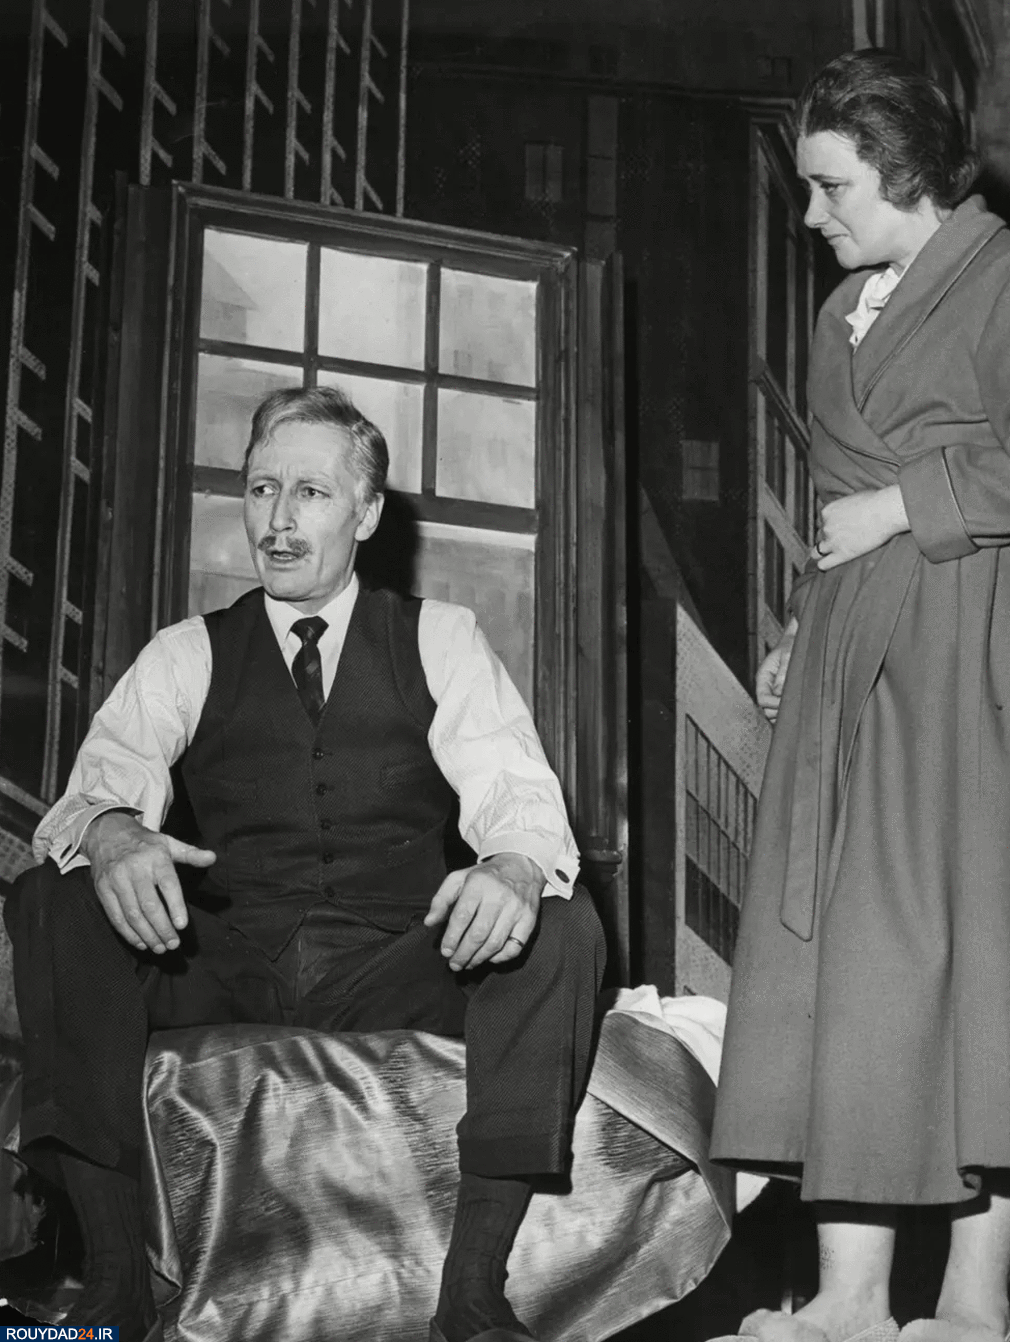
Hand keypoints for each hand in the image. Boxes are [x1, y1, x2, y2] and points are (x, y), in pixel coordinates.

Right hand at [79, 811, 215, 954]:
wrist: (107, 833)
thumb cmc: (144, 843)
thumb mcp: (169, 843)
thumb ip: (191, 854)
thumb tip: (212, 858)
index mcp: (155, 857)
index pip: (167, 884)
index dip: (175, 906)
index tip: (182, 925)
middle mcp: (134, 869)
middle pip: (149, 905)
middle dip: (162, 928)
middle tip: (173, 944)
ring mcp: (116, 880)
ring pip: (132, 914)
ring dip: (147, 935)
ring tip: (160, 947)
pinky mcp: (102, 890)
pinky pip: (115, 916)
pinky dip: (128, 933)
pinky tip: (141, 942)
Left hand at [423, 851, 543, 972]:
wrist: (521, 865)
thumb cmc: (486, 876)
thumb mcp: (459, 878)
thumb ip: (442, 899)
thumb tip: (430, 922)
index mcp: (479, 883)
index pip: (462, 916)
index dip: (452, 938)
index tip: (445, 951)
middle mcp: (499, 895)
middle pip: (478, 933)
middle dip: (463, 953)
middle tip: (454, 964)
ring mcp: (516, 908)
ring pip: (495, 943)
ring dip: (479, 958)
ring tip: (468, 964)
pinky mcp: (529, 919)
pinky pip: (515, 946)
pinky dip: (500, 957)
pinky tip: (489, 958)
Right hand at [756, 618, 797, 722]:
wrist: (796, 640)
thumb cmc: (792, 645)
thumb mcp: (788, 655)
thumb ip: (783, 673)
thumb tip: (779, 693)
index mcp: (764, 677)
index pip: (762, 699)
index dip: (774, 704)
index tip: (787, 703)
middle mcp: (767, 686)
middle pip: (765, 708)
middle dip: (778, 710)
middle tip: (794, 706)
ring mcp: (773, 691)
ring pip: (772, 711)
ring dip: (782, 713)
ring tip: (796, 708)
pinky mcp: (781, 694)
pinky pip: (780, 709)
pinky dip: (786, 711)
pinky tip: (796, 708)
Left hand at [813, 485, 908, 569]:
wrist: (886, 511)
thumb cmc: (876, 502)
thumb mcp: (852, 499)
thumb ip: (843, 508)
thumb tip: (846, 512)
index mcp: (827, 512)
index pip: (822, 522)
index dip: (831, 525)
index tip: (841, 527)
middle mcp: (826, 527)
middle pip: (820, 536)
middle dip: (828, 537)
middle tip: (841, 539)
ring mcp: (832, 541)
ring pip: (817, 552)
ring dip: (825, 552)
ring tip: (835, 552)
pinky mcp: (841, 554)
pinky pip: (823, 564)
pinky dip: (824, 564)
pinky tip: (829, 564)